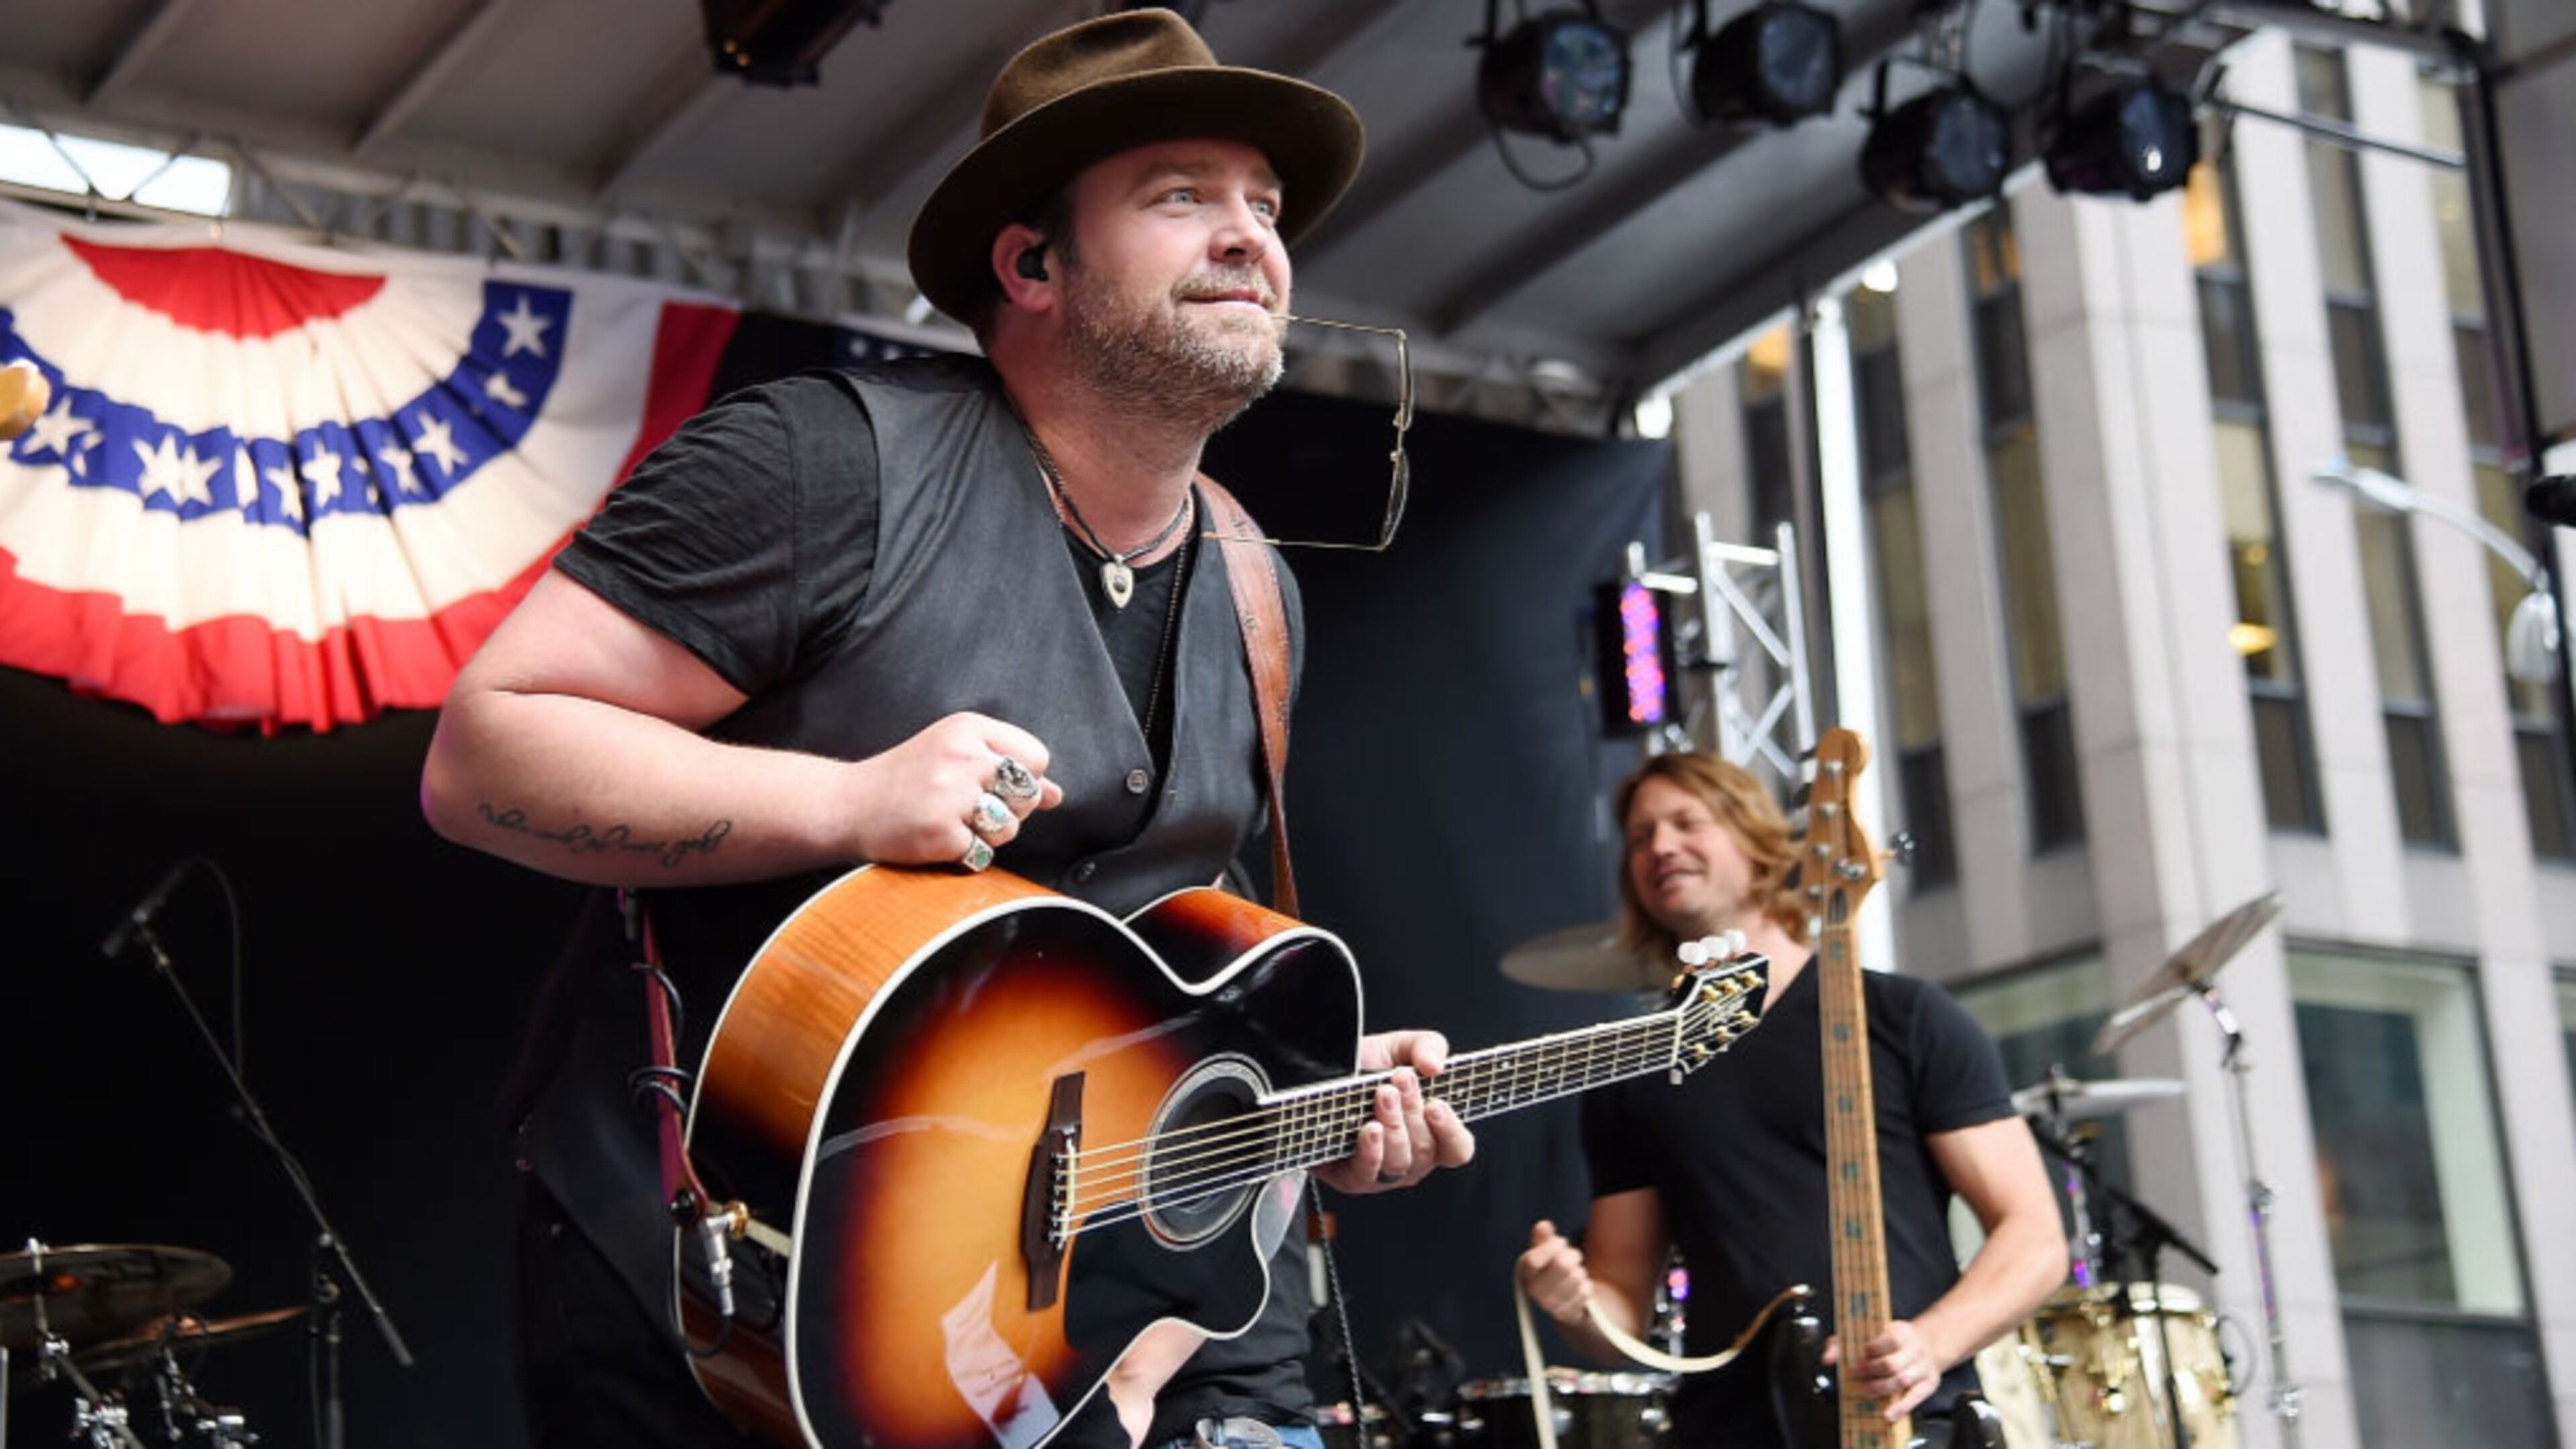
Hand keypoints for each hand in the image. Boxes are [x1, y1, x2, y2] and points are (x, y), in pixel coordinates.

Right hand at [842, 713, 1064, 864]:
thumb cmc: (905, 780)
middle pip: (1027, 793)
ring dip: (987, 835)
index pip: (1036, 757)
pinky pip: (982, 853)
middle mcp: (962, 756)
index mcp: (968, 728)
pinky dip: (964, 854)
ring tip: (950, 821)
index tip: (992, 785)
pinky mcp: (940, 832)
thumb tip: (1055, 795)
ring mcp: (950, 795)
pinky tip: (937, 838)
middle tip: (967, 806)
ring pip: (1010, 826)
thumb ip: (1008, 769)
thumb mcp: (956, 756)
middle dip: (1009, 809)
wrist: (847, 805)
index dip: (1023, 779)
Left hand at [1311, 1030, 1474, 1193]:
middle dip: (1413, 1110)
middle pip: (1426, 1150)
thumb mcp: (1399, 1049)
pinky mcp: (1353, 1179)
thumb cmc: (1368, 1070)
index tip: (1436, 1104)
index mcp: (1432, 1135)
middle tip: (1400, 1078)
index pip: (1458, 1149)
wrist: (1320, 1078)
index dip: (1451, 1130)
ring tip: (1383, 1094)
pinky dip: (1371, 1151)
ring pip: (1399, 1161)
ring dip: (1393, 1125)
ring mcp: (1384, 1173)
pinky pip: (1368, 1173)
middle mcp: (1412, 1159)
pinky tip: (1369, 1128)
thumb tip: (1435, 1065)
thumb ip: (1427, 1047)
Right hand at [1516, 1220, 1594, 1327]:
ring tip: (1574, 1274)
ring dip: (1580, 1272)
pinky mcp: (1566, 1315)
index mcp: (1525, 1271)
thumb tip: (1543, 1226)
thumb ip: (1545, 1238)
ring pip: (1576, 1277)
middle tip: (1572, 1258)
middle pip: (1561, 1265)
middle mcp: (1533, 1290)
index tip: (1560, 1242)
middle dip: (1572, 1256)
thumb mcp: (1547, 1250)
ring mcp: (1549, 1305)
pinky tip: (1579, 1288)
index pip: (1534, 1259)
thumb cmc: (1553, 1268)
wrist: (1563, 1298)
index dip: (1553, 1246)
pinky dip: (1586, 1287)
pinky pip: (1585, 1292)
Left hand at [1823, 1318, 1946, 1420]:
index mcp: (1903, 1332)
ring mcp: (1924, 1367)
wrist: (1927, 1345)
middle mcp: (1917, 1348)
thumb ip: (1844, 1342)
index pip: (1891, 1340)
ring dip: (1881, 1389)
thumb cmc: (1891, 1341)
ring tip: (1867, 1391)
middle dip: (1872, 1371)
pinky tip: (1888, 1414)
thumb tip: (1828, 1359)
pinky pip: (1916, 1398)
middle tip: (1857, 1374)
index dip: (1872, 1350)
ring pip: (1903, 1381)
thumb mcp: (1871, 1333)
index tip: (1858, 1357)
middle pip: (1893, 1364)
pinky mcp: (1930, 1383)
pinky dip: (1901, 1407)